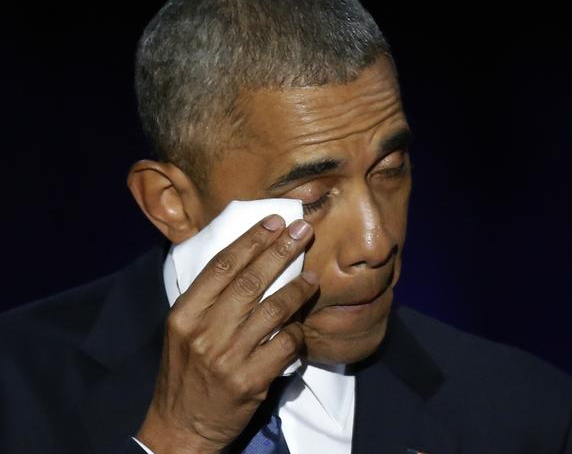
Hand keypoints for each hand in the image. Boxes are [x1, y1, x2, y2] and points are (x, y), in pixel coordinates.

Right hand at [136, 215, 317, 453]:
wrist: (181, 427)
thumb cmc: (184, 373)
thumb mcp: (182, 331)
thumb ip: (207, 299)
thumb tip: (246, 260)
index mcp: (184, 313)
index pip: (222, 265)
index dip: (251, 239)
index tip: (273, 221)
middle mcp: (204, 331)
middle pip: (251, 280)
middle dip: (281, 250)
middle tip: (302, 230)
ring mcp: (228, 357)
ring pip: (274, 309)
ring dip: (298, 289)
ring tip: (313, 277)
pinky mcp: (250, 381)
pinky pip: (284, 345)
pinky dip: (296, 331)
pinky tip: (300, 326)